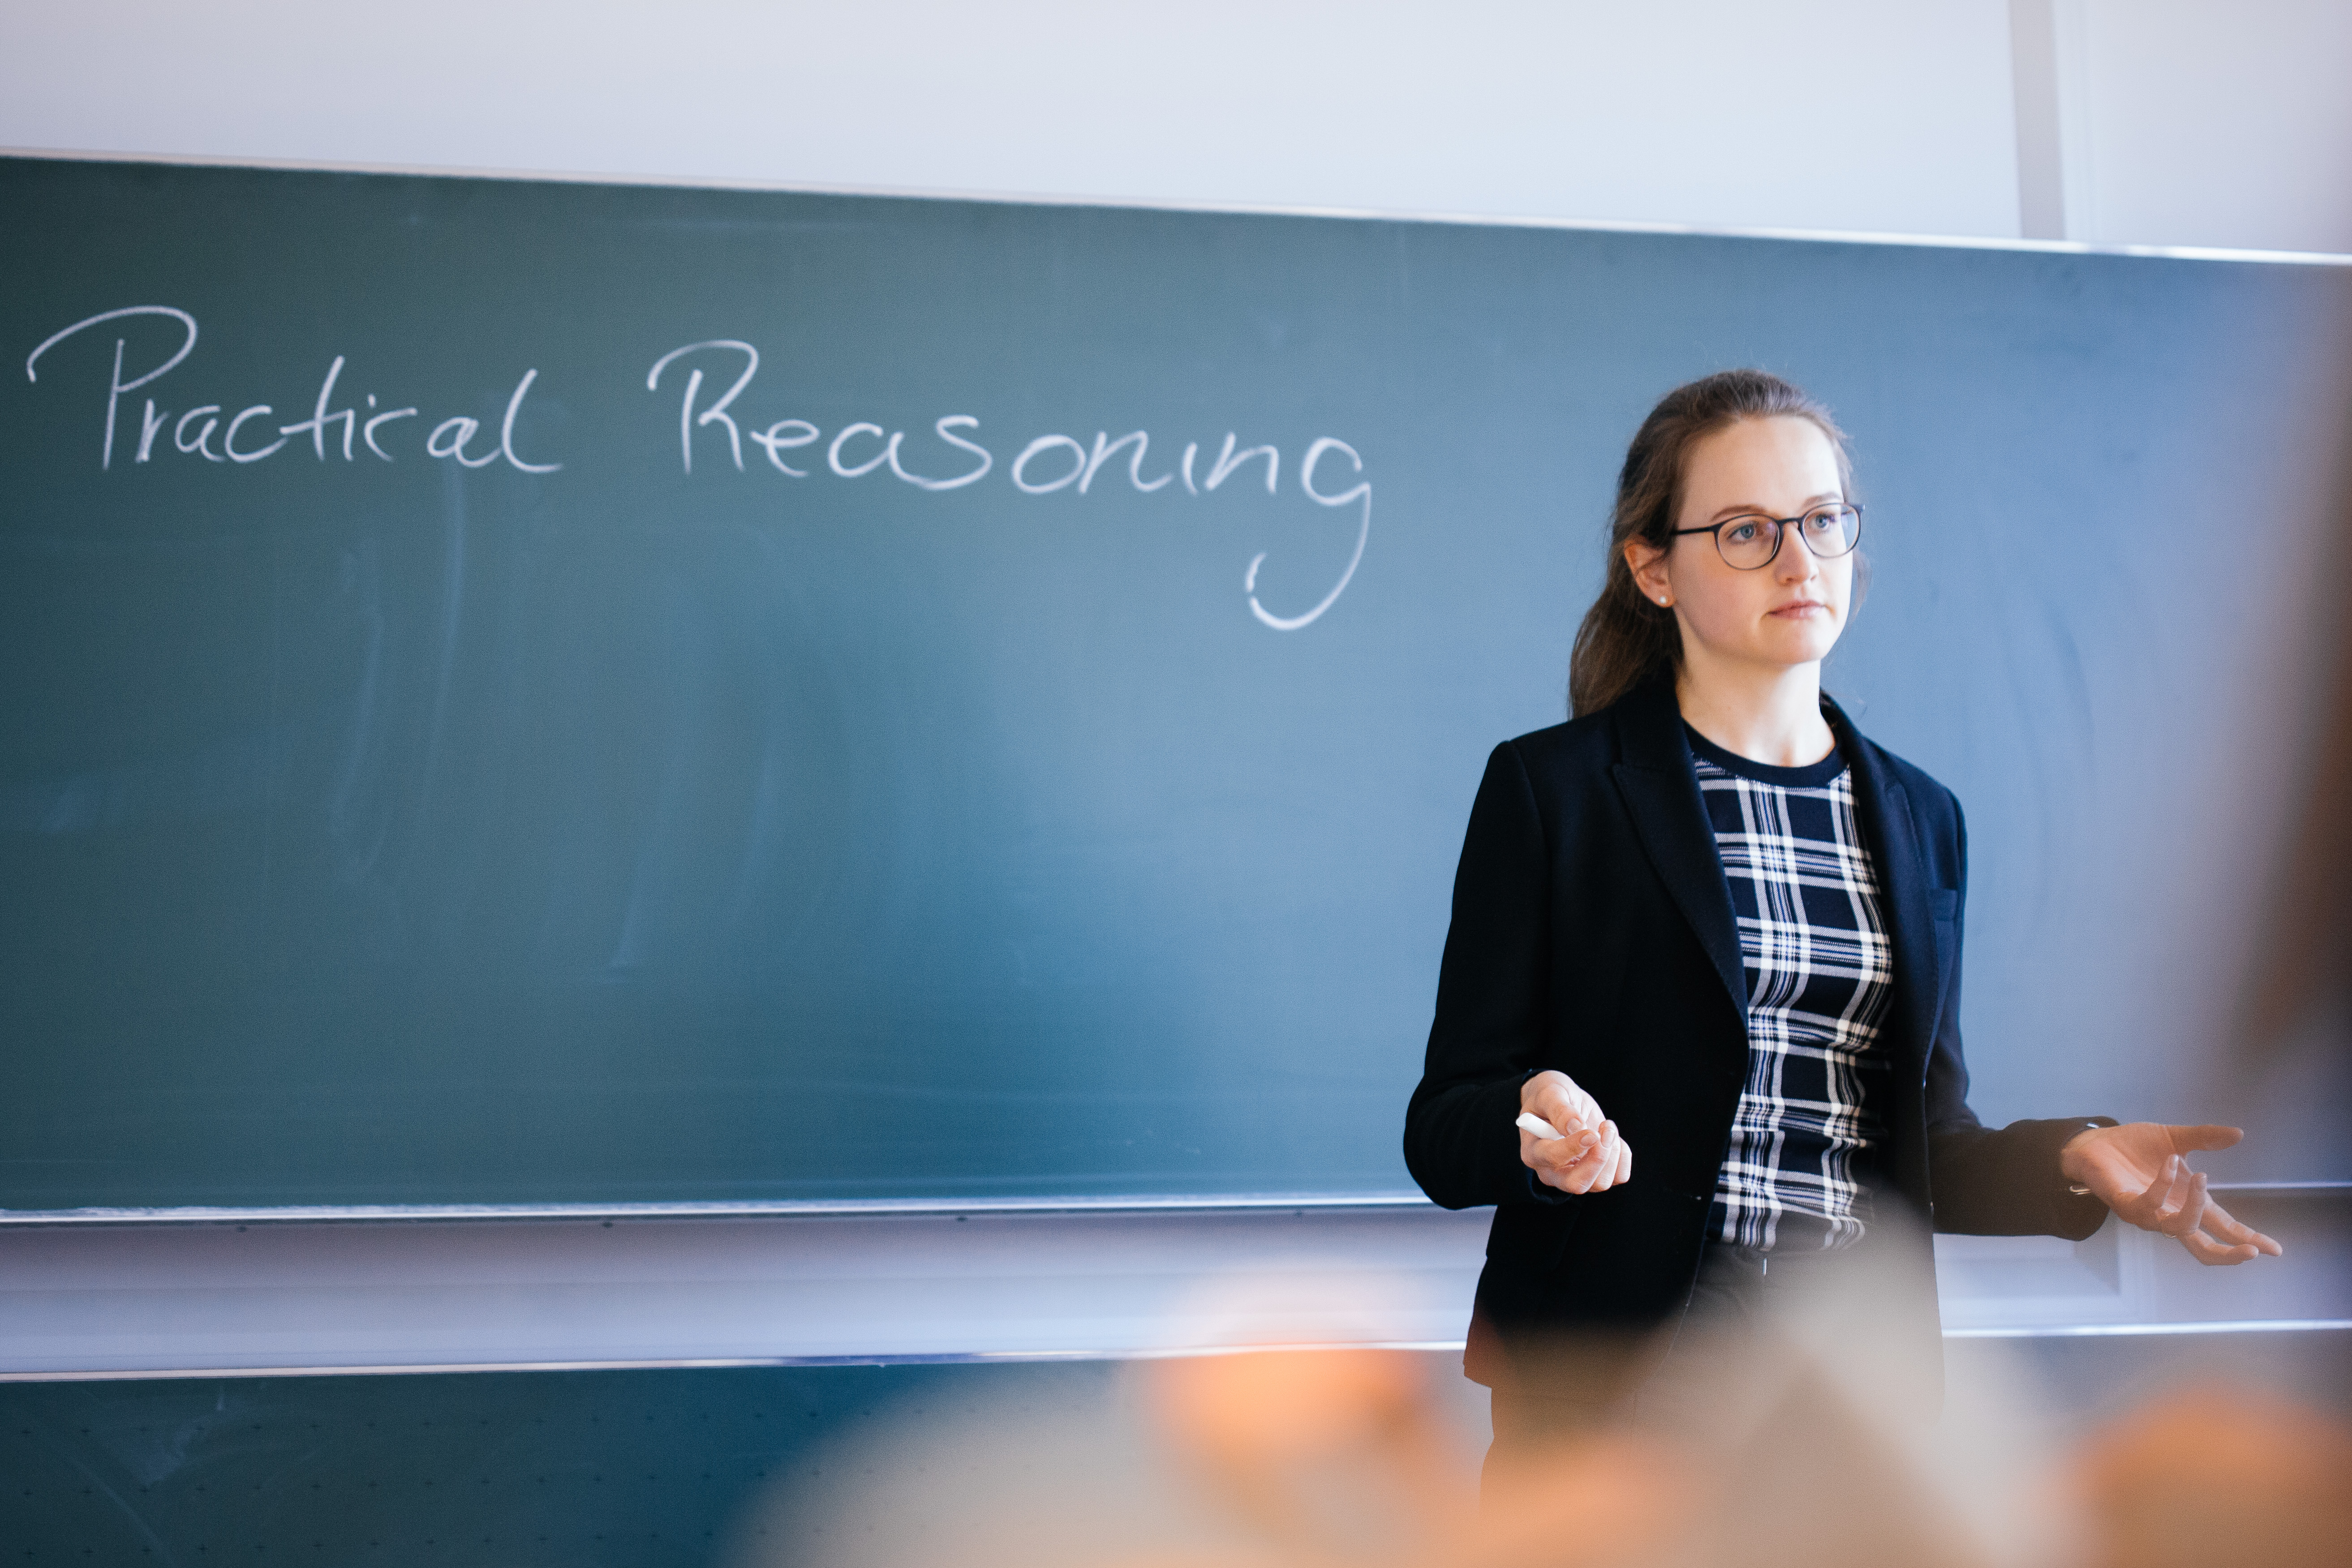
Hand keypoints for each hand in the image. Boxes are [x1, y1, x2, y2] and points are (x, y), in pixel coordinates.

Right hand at [1519, 1070, 1631, 1193]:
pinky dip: (1622, 1155)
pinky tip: (1610, 1136)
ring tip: (1605, 1126)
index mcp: (1533, 1152)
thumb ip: (1560, 1110)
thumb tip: (1576, 1127)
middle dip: (1597, 1159)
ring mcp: (1575, 1175)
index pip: (1552, 1158)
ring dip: (1612, 1151)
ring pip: (1601, 1183)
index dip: (1574, 1147)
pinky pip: (1618, 1176)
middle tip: (1602, 1133)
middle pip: (1577, 1184)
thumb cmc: (1550, 1096)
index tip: (1592, 1132)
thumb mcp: (1550, 1093)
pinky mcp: (1596, 1173)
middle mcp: (1552, 1171)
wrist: (1562, 1101)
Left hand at [2059, 1123, 2282, 1265]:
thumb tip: (2239, 1134)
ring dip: (2196, 1206)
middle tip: (2253, 1250)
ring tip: (2203, 1177)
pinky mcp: (2125, 1203)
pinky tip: (2170, 1161)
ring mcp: (2147, 1212)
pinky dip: (2164, 1183)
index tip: (2276, 1250)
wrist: (2094, 1142)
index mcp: (2187, 1200)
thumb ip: (2205, 1138)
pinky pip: (2150, 1204)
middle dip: (2229, 1252)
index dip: (2247, 1238)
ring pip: (2180, 1228)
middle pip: (2203, 1247)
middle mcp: (2169, 1212)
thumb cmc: (2133, 1146)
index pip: (2223, 1226)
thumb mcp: (2174, 1138)